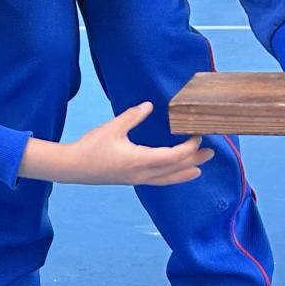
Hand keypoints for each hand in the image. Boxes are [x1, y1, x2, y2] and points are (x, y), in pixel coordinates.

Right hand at [17, 102, 213, 185]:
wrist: (73, 167)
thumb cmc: (91, 147)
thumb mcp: (113, 127)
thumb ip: (133, 116)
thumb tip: (149, 105)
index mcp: (140, 160)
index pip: (173, 157)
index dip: (188, 148)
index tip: (198, 136)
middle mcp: (142, 173)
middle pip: (175, 169)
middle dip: (194, 160)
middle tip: (211, 153)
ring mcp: (137, 179)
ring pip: (167, 179)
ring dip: (184, 172)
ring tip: (199, 170)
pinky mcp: (131, 180)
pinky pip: (158, 181)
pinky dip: (171, 177)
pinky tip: (173, 174)